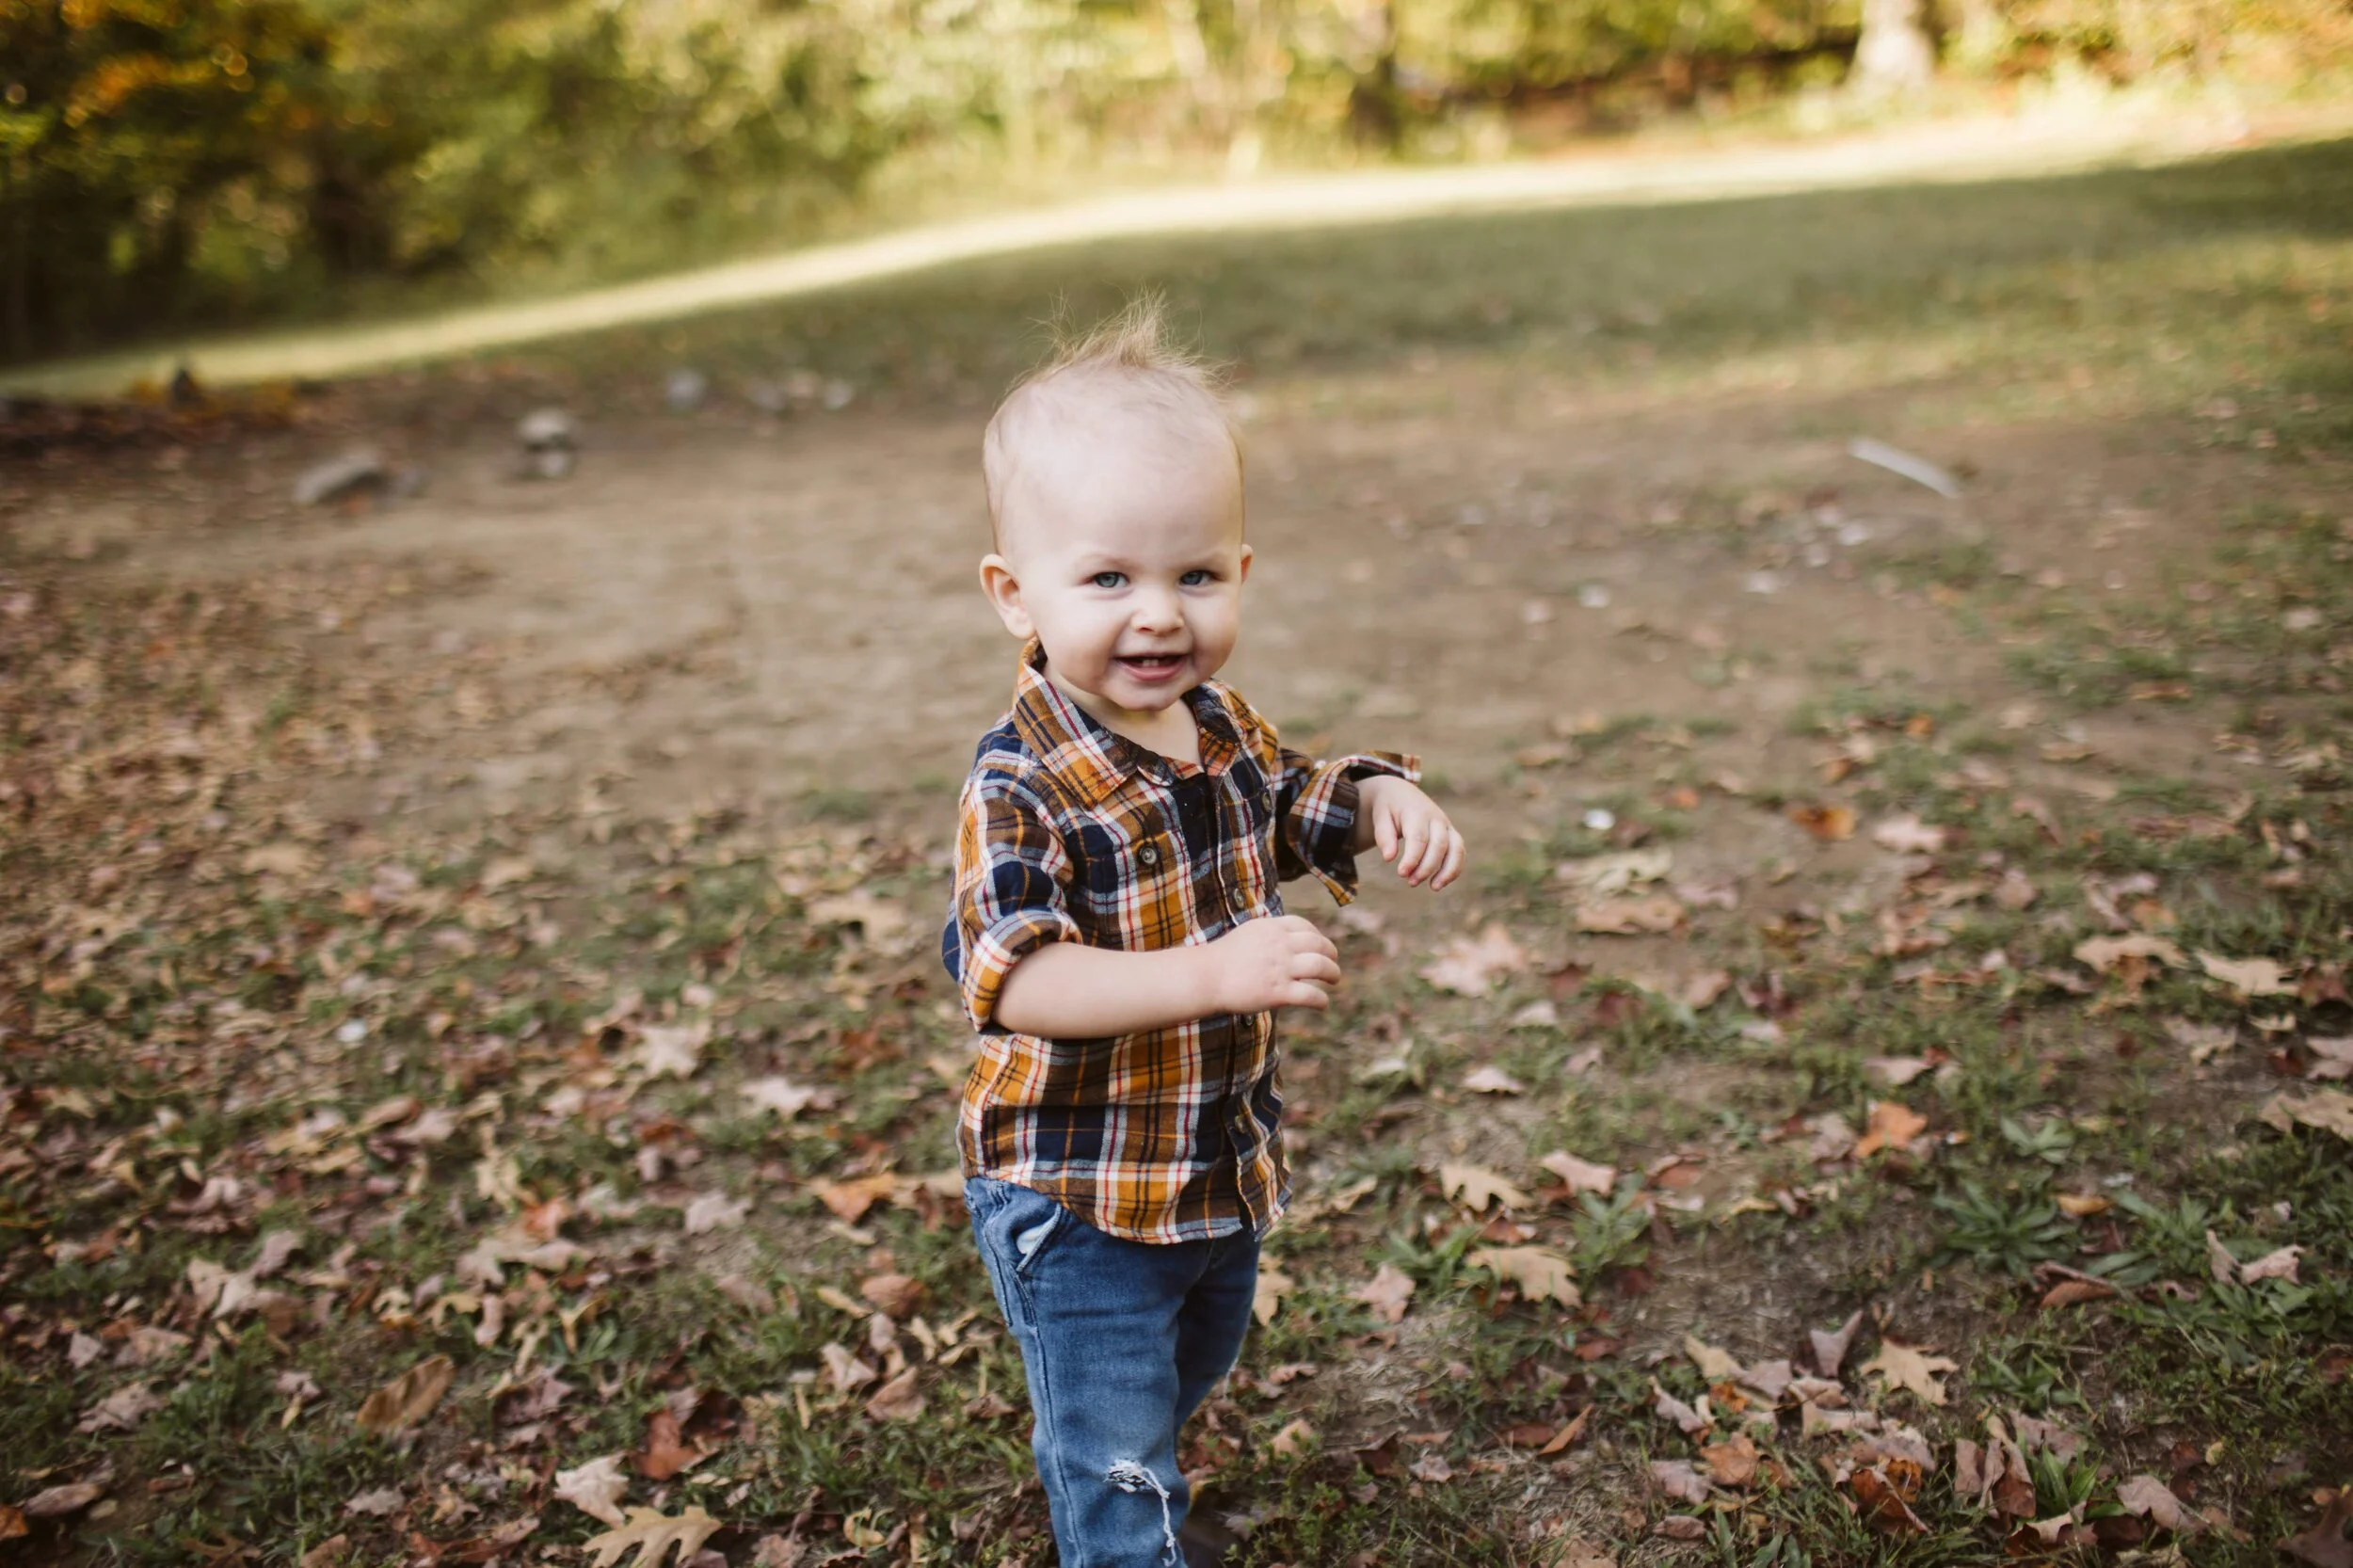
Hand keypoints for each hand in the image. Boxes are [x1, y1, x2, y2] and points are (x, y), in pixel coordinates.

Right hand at [1205, 915, 1341, 1012]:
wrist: (1206, 977)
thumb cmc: (1222, 959)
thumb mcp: (1248, 934)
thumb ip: (1268, 935)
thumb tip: (1285, 940)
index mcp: (1271, 928)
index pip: (1304, 926)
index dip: (1317, 935)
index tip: (1321, 945)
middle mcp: (1280, 945)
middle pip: (1319, 944)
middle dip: (1331, 953)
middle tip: (1333, 963)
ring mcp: (1281, 968)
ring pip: (1321, 967)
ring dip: (1333, 973)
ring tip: (1334, 980)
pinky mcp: (1279, 992)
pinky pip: (1311, 995)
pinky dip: (1322, 1000)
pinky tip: (1322, 1004)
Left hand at [1358, 776, 1464, 888]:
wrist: (1401, 793)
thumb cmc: (1388, 808)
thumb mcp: (1380, 817)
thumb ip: (1384, 836)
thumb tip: (1389, 858)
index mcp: (1417, 812)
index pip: (1418, 838)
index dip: (1412, 858)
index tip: (1401, 873)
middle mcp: (1436, 818)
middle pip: (1439, 845)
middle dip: (1427, 867)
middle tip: (1411, 882)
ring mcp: (1447, 826)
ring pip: (1456, 849)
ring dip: (1447, 871)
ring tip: (1434, 887)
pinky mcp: (1451, 834)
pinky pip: (1459, 852)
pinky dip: (1454, 869)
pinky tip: (1440, 883)